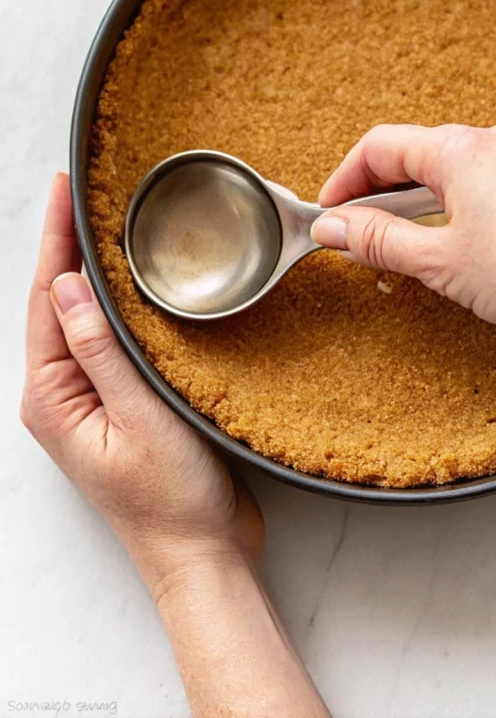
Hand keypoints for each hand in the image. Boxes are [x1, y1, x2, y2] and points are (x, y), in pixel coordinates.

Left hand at [22, 174, 263, 597]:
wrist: (201, 552)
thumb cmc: (170, 499)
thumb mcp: (136, 418)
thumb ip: (101, 351)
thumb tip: (67, 285)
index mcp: (52, 398)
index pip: (47, 300)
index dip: (55, 240)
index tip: (63, 189)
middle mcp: (63, 394)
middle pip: (57, 302)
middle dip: (65, 244)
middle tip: (81, 190)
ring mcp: (91, 399)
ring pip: (84, 318)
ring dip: (90, 269)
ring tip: (102, 221)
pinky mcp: (122, 402)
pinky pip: (112, 339)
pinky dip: (118, 303)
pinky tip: (134, 283)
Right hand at [311, 122, 495, 342]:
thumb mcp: (441, 261)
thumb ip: (381, 241)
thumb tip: (336, 227)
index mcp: (460, 149)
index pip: (381, 147)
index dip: (344, 180)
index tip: (329, 214)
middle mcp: (494, 141)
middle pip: (418, 155)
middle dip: (382, 194)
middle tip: (362, 235)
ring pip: (455, 172)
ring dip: (422, 204)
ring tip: (412, 248)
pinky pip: (489, 183)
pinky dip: (461, 207)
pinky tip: (465, 246)